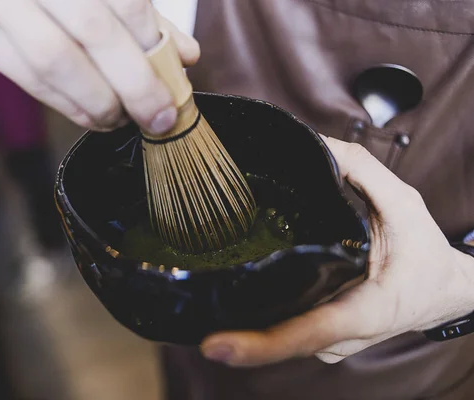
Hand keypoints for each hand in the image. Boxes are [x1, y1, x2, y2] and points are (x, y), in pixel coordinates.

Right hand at [0, 0, 199, 133]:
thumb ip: (137, 14)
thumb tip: (185, 56)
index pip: (125, 3)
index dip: (153, 47)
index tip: (174, 81)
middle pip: (94, 32)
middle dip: (135, 85)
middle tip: (157, 116)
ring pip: (55, 61)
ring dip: (98, 102)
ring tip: (121, 120)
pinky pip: (25, 77)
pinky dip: (65, 104)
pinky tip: (89, 115)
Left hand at [201, 136, 473, 365]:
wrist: (441, 290)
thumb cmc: (426, 255)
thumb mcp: (404, 205)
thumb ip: (363, 172)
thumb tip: (316, 145)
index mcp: (365, 311)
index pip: (307, 331)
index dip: (259, 344)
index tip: (215, 345)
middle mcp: (341, 335)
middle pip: (280, 336)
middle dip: (237, 331)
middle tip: (193, 313)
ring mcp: (330, 342)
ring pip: (278, 333)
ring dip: (245, 325)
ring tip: (206, 304)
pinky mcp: (322, 337)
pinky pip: (286, 326)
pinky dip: (262, 314)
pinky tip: (237, 297)